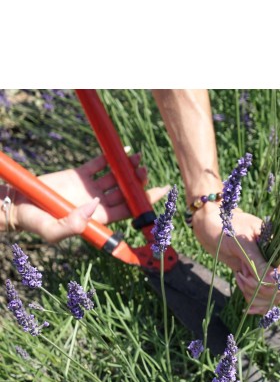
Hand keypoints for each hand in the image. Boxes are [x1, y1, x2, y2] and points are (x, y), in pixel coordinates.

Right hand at [12, 154, 169, 242]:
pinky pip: (98, 165)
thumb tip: (93, 208)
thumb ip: (72, 225)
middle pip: (125, 192)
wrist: (18, 205)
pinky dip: (109, 157)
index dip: (144, 203)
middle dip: (138, 182)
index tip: (159, 192)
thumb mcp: (52, 231)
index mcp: (98, 217)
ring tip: (137, 158)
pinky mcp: (79, 175)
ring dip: (127, 168)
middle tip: (143, 171)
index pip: (128, 210)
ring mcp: (89, 188)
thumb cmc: (36, 223)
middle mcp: (97, 203)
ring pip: (115, 177)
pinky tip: (120, 150)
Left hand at [192, 202, 279, 314]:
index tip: (247, 276)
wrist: (211, 225)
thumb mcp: (241, 242)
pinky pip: (262, 298)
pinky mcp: (256, 277)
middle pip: (278, 291)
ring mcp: (267, 270)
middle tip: (241, 276)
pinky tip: (244, 295)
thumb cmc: (226, 226)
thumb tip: (274, 281)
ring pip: (270, 297)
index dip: (270, 286)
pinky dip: (253, 300)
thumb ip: (257, 261)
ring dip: (253, 295)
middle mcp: (277, 261)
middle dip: (258, 290)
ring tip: (239, 278)